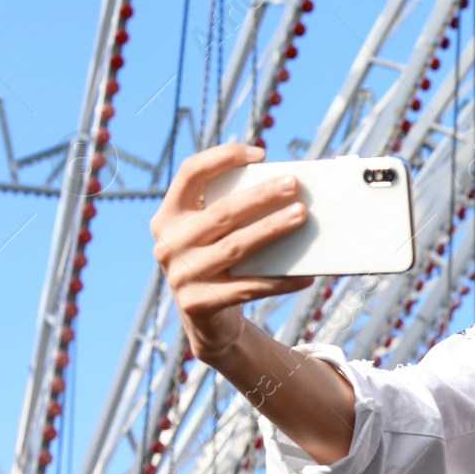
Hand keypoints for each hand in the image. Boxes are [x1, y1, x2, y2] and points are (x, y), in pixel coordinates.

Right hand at [149, 143, 315, 362]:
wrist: (207, 320)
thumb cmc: (219, 263)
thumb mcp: (213, 234)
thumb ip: (231, 209)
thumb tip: (283, 189)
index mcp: (169, 215)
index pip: (190, 173)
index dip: (223, 157)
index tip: (259, 153)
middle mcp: (169, 243)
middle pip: (222, 212)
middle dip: (261, 196)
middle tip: (294, 185)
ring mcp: (181, 275)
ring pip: (236, 247)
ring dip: (272, 229)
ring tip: (302, 216)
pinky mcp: (198, 304)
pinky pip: (248, 288)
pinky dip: (280, 280)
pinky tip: (305, 274)